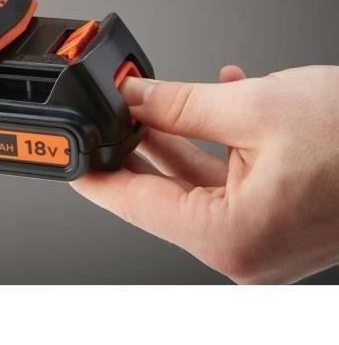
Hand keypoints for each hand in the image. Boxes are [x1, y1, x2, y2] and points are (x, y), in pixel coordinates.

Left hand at [71, 65, 338, 283]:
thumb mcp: (254, 108)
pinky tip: (213, 98)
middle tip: (109, 111)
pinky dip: (214, 140)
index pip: (136, 204)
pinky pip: (228, 177)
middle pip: (162, 191)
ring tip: (152, 98)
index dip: (95, 173)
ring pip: (194, 180)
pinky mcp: (278, 215)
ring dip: (175, 134)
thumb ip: (180, 104)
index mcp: (231, 237)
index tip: (67, 154)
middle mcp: (244, 248)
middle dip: (136, 143)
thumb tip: (134, 96)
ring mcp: (262, 234)